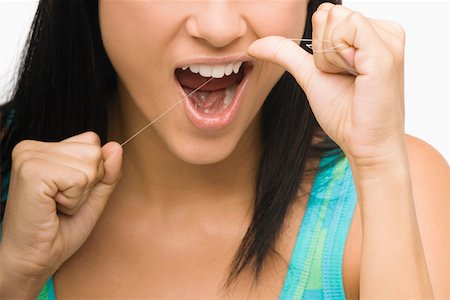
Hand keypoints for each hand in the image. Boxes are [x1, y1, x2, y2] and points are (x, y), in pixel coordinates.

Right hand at [1, 132, 121, 296]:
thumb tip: (116, 146)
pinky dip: (73, 200)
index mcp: (44, 149)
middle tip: (61, 202)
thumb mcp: (93, 197)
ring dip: (80, 194)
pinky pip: (80, 179)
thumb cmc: (60, 230)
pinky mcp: (31, 172)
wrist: (34, 260)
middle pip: (94, 151)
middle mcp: (32, 147)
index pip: (92, 141)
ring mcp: (29, 157)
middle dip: (87, 183)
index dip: (92, 173)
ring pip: (90, 165)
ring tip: (56, 205)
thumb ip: (108, 172)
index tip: (68, 193)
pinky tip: (52, 208)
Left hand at [248, 3, 405, 168]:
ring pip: (335, 18)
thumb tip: (255, 45)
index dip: (320, 45)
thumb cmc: (345, 114)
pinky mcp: (385, 53)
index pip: (328, 14)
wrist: (364, 144)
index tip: (339, 71)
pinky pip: (346, 28)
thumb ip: (286, 53)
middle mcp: (385, 31)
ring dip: (329, 56)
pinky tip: (354, 75)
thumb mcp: (310, 74)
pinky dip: (336, 56)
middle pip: (330, 13)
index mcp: (373, 33)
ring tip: (351, 78)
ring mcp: (388, 40)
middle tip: (344, 76)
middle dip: (323, 49)